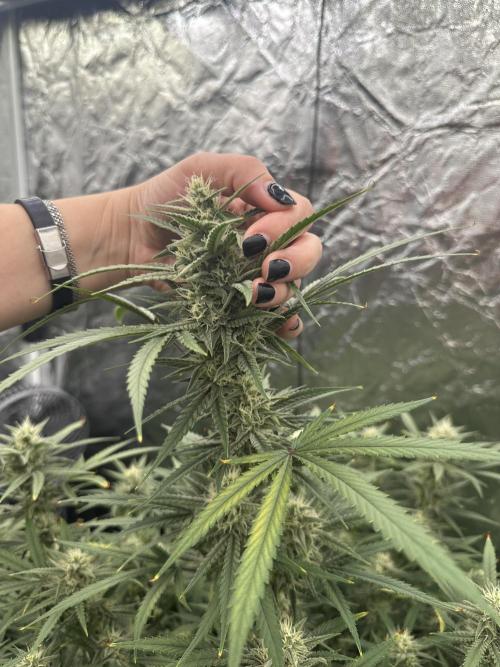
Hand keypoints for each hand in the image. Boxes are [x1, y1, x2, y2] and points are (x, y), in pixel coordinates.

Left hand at [122, 152, 322, 338]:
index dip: (284, 228)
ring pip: (293, 286)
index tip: (250, 237)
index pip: (299, 216)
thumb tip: (280, 199)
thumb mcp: (201, 169)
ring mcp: (254, 275)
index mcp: (263, 210)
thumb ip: (244, 172)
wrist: (131, 236)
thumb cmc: (165, 197)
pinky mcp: (239, 303)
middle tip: (264, 268)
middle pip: (307, 252)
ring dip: (283, 293)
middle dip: (294, 262)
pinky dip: (285, 323)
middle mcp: (267, 243)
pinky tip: (281, 325)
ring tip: (254, 296)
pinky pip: (276, 317)